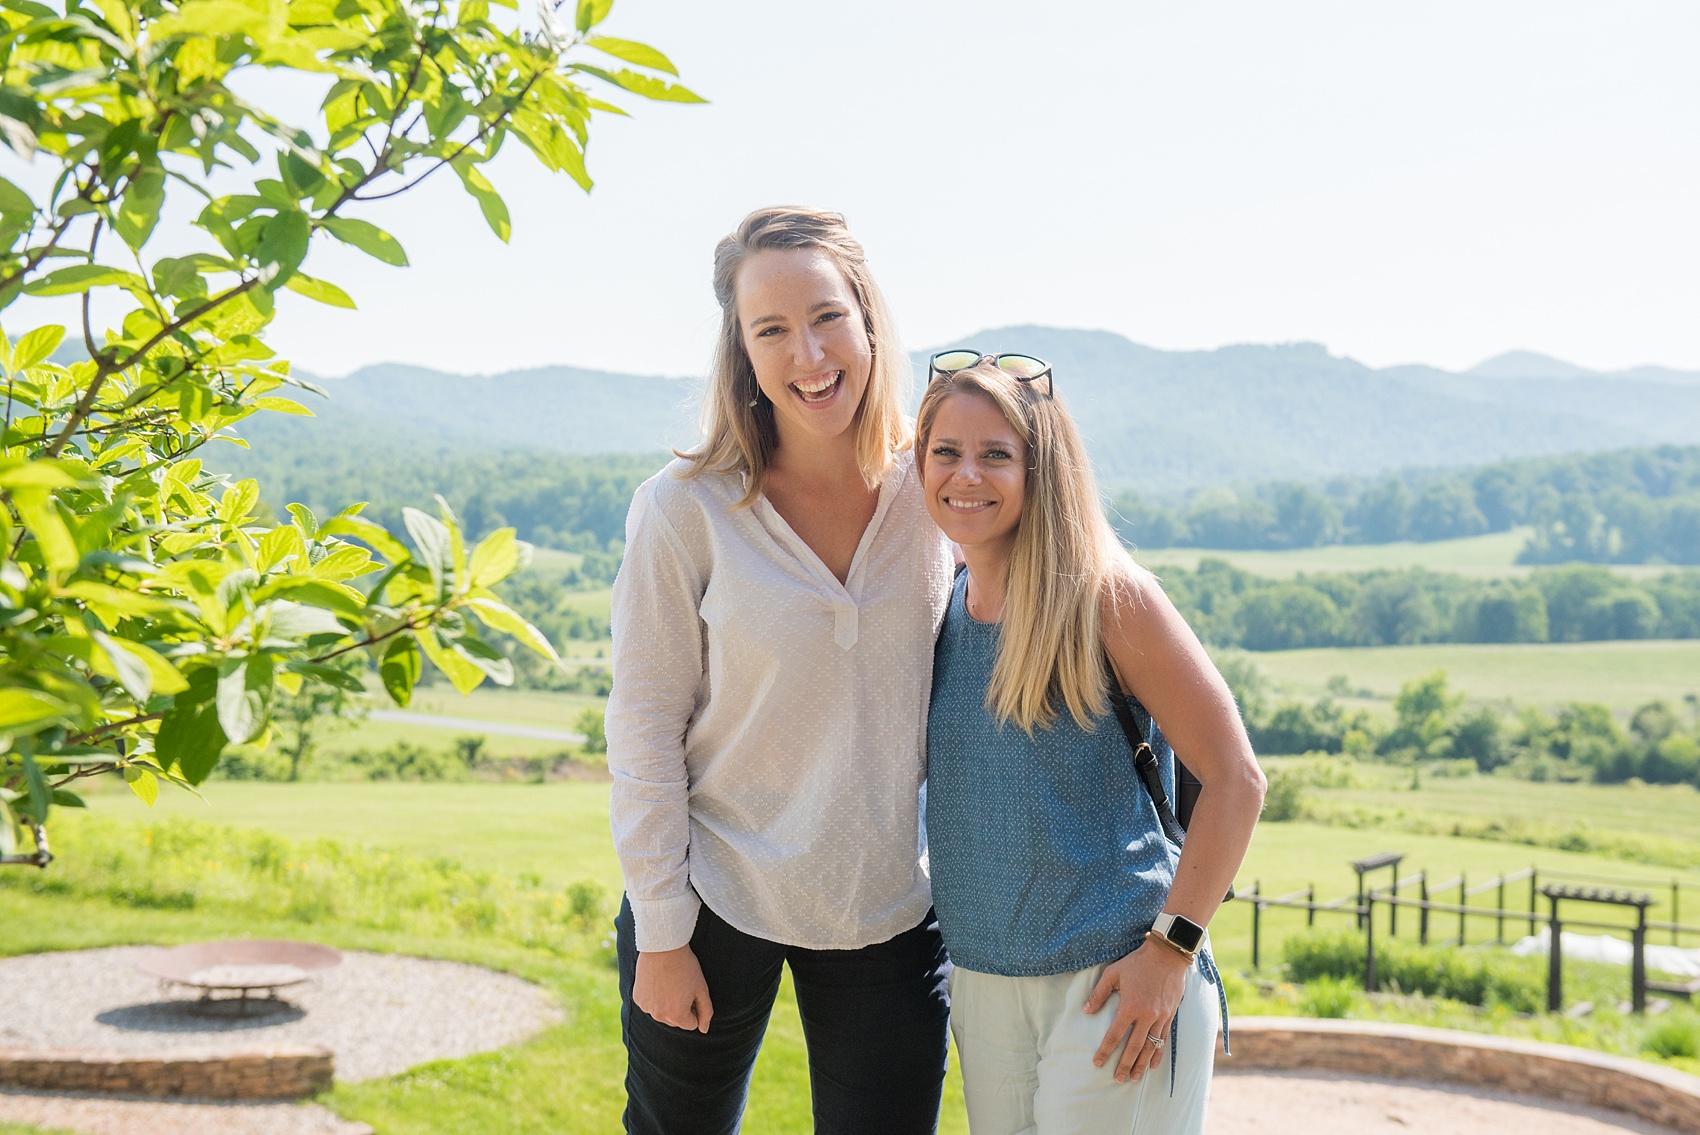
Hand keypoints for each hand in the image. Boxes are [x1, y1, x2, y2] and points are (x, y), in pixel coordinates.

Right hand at [634, 945, 713, 1032]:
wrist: (662, 947)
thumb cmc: (685, 967)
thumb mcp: (702, 989)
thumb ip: (706, 1012)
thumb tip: (704, 1029)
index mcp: (677, 1016)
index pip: (691, 1024)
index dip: (695, 1007)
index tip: (692, 991)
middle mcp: (660, 1016)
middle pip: (676, 1020)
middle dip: (681, 1007)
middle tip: (681, 985)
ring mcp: (646, 1008)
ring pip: (662, 1013)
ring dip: (667, 1003)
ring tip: (669, 982)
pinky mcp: (637, 999)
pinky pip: (650, 1004)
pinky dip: (655, 997)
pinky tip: (657, 981)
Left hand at [1083, 938, 1188, 1081]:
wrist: (1167, 956)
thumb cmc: (1138, 962)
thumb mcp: (1113, 973)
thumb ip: (1099, 994)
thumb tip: (1085, 1011)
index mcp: (1130, 1006)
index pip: (1114, 1035)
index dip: (1105, 1051)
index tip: (1097, 1063)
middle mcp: (1146, 1016)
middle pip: (1134, 1047)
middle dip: (1125, 1064)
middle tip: (1118, 1079)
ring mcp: (1160, 1017)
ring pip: (1150, 1047)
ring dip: (1142, 1064)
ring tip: (1134, 1078)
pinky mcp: (1170, 1016)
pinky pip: (1163, 1039)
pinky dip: (1158, 1053)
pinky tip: (1154, 1065)